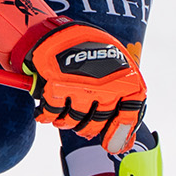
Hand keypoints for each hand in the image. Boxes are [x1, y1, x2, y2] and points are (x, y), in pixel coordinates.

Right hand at [0, 0, 145, 152]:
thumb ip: (119, 95)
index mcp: (124, 75)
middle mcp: (106, 83)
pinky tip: (45, 110)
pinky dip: (47, 115)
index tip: (111, 144)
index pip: (130, 113)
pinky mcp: (56, 87)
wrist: (48, 30)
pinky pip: (52, 114)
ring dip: (65, 120)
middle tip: (80, 126)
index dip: (120, 133)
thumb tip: (125, 137)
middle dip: (87, 127)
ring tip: (61, 112)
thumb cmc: (81, 48)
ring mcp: (81, 86)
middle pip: (98, 122)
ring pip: (74, 121)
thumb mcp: (109, 64)